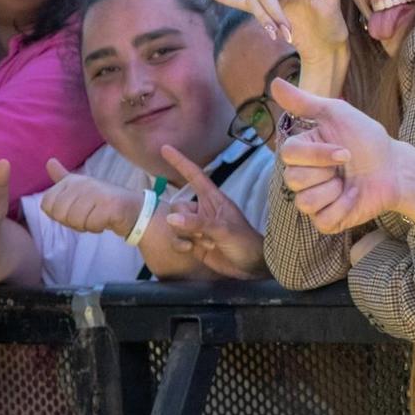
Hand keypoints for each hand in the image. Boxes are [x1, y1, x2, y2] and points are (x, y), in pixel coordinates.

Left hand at [39, 158, 143, 236]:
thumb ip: (62, 178)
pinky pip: (91, 224)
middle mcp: (83, 183)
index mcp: (72, 180)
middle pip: (59, 214)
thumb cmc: (102, 201)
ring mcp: (97, 193)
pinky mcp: (109, 205)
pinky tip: (105, 220)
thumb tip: (49, 161)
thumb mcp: (80, 188)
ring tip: (96, 217)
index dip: (58, 214)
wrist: (132, 209)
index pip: (47, 204)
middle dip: (72, 222)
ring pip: (75, 220)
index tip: (74, 210)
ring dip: (85, 225)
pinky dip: (97, 227)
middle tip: (87, 215)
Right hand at [159, 145, 267, 277]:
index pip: (194, 175)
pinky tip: (193, 251)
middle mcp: (202, 210)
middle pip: (177, 206)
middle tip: (205, 234)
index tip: (164, 148)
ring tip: (207, 243)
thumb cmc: (243, 242)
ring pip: (174, 224)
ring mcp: (196, 226)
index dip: (180, 161)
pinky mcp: (192, 242)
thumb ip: (197, 223)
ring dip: (186, 235)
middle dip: (185, 222)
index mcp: (213, 199)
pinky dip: (180, 245)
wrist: (249, 266)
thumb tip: (171, 219)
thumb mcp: (222, 229)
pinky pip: (175, 239)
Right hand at [270, 76, 409, 232]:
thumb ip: (305, 102)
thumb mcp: (338, 114)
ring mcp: (314, 200)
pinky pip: (322, 220)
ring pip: (305, 202)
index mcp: (302, 152)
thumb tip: (274, 83)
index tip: (345, 151)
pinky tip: (354, 197)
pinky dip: (343, 208)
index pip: (289, 155)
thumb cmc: (368, 139)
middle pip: (294, 180)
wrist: (396, 168)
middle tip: (347, 166)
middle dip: (327, 172)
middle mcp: (303, 176)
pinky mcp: (328, 219)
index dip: (317, 155)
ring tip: (349, 182)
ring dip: (335, 191)